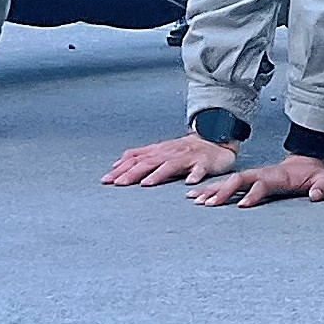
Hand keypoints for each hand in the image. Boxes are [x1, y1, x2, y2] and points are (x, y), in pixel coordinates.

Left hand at [104, 132, 238, 187]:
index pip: (137, 158)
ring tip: (147, 183)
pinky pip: (200, 169)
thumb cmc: (187, 149)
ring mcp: (189, 156)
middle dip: (133, 173)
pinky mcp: (205, 162)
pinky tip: (190, 183)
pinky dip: (195, 175)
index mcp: (160, 151)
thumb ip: (141, 156)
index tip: (106, 180)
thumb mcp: (162, 150)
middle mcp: (171, 152)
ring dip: (159, 174)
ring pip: (172, 165)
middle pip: (150, 162)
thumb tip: (116, 164)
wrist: (217, 140)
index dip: (121, 169)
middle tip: (119, 184)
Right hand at [189, 152, 323, 206]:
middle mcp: (261, 174)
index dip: (253, 194)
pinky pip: (226, 185)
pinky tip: (196, 197)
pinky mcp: (247, 182)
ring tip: (194, 200)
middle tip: (209, 204)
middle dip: (224, 191)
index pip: (262, 184)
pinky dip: (210, 189)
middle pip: (239, 180)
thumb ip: (322, 187)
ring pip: (228, 181)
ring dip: (212, 190)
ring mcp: (253, 177)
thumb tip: (315, 196)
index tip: (242, 205)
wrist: (307, 162)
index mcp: (277, 176)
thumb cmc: (314, 174)